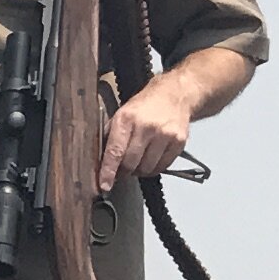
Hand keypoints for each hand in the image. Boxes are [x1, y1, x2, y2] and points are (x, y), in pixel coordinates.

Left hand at [98, 75, 195, 192]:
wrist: (175, 94)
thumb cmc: (144, 106)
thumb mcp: (121, 114)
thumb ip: (110, 137)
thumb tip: (100, 163)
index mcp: (127, 119)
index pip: (115, 151)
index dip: (109, 171)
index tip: (105, 185)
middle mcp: (146, 127)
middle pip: (131, 164)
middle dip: (123, 171)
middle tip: (123, 168)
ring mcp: (165, 134)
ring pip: (146, 169)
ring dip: (139, 171)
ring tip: (139, 160)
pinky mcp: (179, 141)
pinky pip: (162, 167)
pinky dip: (154, 168)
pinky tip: (151, 158)